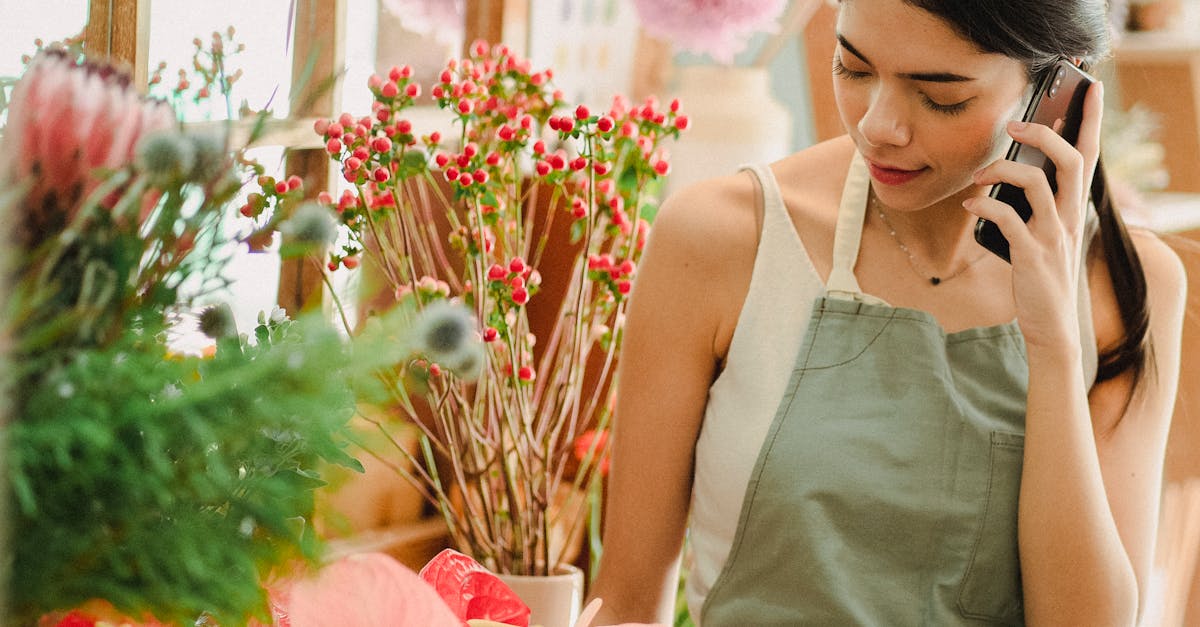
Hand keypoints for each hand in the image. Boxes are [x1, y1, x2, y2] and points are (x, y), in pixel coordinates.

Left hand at [963, 81, 1103, 353]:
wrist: (1051, 326)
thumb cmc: (1042, 276)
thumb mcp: (1046, 235)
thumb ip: (1036, 205)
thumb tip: (1009, 173)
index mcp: (1075, 208)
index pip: (1090, 156)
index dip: (1090, 121)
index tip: (1089, 89)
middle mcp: (1070, 217)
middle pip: (1070, 161)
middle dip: (1044, 135)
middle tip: (1015, 126)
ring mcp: (1053, 236)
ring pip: (1038, 184)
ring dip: (1005, 171)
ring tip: (980, 175)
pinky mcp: (1031, 255)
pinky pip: (1009, 220)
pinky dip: (986, 207)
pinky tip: (970, 204)